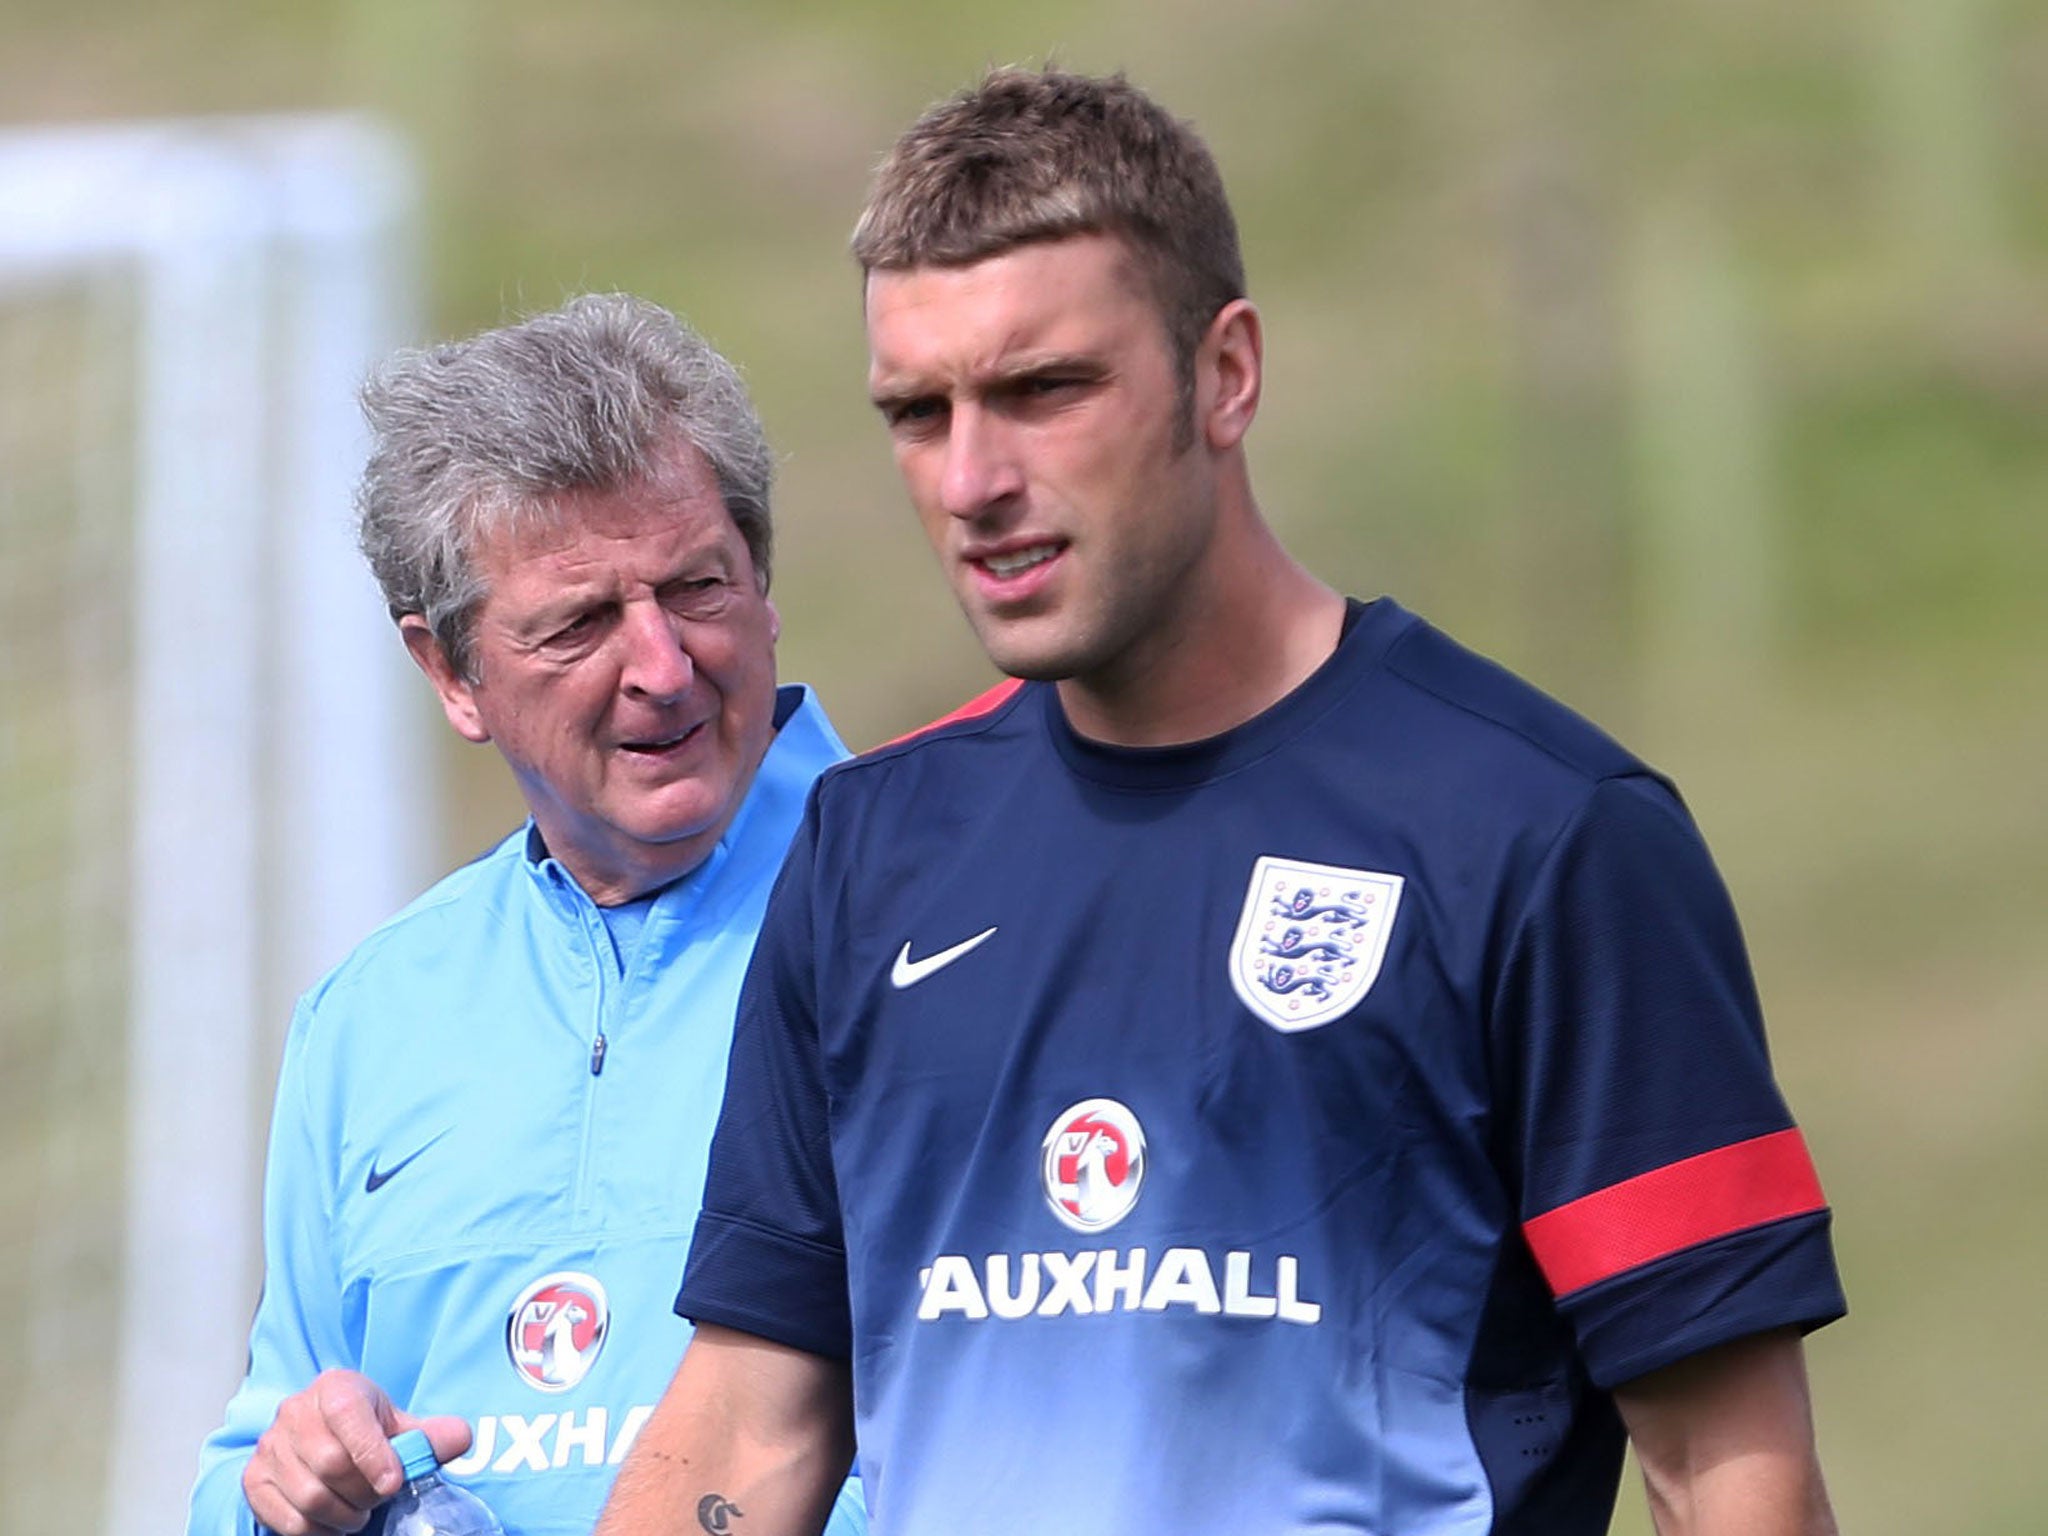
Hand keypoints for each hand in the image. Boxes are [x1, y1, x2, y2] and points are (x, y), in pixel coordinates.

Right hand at [241, 1369, 472, 1535]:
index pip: (347, 1416)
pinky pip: (287, 1520)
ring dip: (344, 1515)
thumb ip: (430, 1435)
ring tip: (360, 1511)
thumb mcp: (400, 1424)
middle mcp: (294, 1412)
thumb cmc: (364, 1429)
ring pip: (310, 1497)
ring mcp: (269, 1447)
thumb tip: (461, 1438)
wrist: (322, 1434)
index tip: (393, 1483)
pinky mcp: (254, 1480)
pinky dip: (318, 1531)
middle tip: (380, 1497)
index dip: (373, 1454)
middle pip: (330, 1464)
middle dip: (365, 1491)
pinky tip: (334, 1522)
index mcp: (333, 1388)